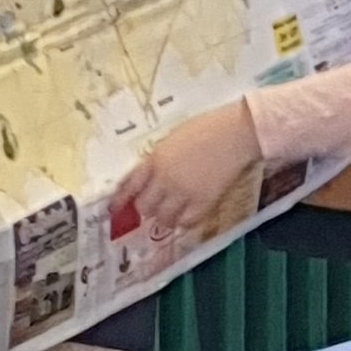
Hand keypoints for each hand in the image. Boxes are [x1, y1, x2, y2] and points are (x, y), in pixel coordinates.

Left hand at [113, 102, 261, 232]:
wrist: (236, 133)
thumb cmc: (206, 128)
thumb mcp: (173, 139)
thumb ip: (158, 159)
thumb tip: (149, 176)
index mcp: (155, 159)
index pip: (130, 185)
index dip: (121, 200)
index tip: (115, 208)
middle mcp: (165, 179)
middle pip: (144, 207)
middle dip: (146, 207)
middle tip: (153, 205)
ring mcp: (184, 193)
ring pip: (163, 218)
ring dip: (164, 216)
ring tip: (171, 211)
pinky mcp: (204, 203)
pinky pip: (186, 222)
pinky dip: (183, 221)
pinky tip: (186, 215)